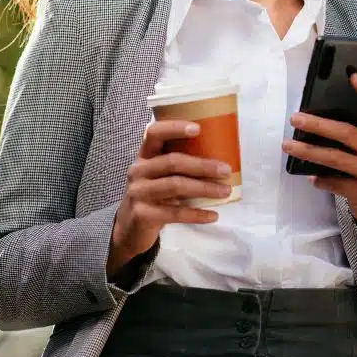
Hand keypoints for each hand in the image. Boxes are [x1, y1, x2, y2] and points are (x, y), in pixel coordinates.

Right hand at [107, 120, 232, 275]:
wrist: (130, 228)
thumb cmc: (154, 195)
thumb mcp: (159, 176)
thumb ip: (179, 166)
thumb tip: (220, 160)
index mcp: (145, 156)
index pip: (154, 133)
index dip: (174, 128)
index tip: (198, 128)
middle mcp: (138, 170)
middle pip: (172, 162)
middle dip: (202, 165)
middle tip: (226, 170)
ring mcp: (138, 192)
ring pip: (175, 186)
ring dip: (204, 188)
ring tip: (225, 191)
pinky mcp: (142, 214)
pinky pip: (174, 213)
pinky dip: (196, 214)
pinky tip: (213, 215)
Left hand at [283, 72, 356, 235]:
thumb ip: (355, 136)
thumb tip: (317, 120)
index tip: (352, 75)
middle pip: (348, 132)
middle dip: (318, 124)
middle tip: (295, 118)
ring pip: (336, 158)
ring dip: (309, 151)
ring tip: (288, 146)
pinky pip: (334, 182)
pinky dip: (320, 180)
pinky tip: (310, 178)